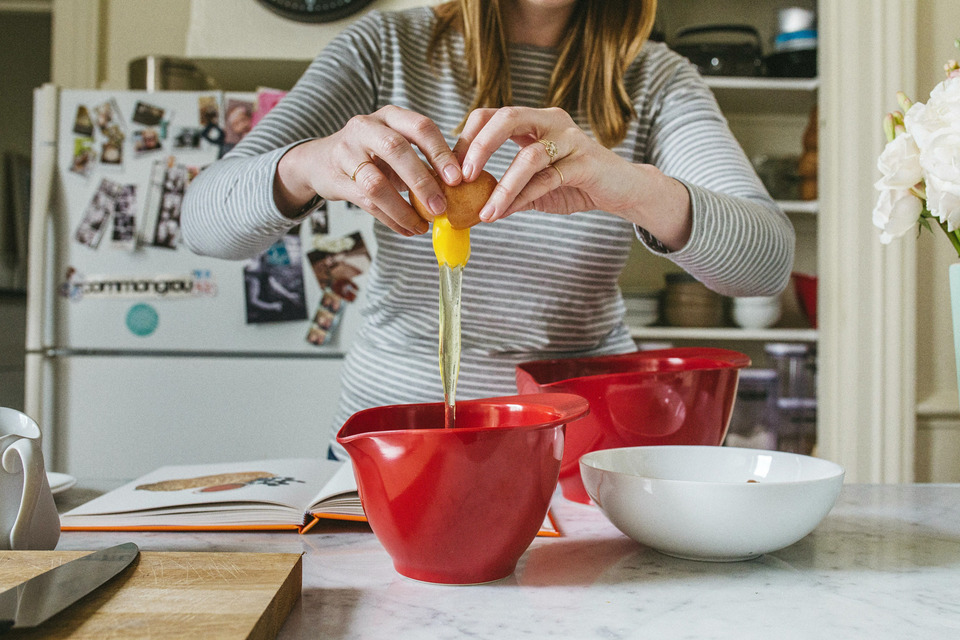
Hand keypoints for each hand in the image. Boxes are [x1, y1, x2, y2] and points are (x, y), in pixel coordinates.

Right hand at [276, 106, 462, 235]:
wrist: (320, 160)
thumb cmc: (371, 154)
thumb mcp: (396, 147)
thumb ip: (423, 161)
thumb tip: (461, 188)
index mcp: (390, 116)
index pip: (420, 127)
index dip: (440, 152)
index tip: (458, 179)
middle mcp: (366, 127)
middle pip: (396, 149)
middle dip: (422, 181)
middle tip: (441, 207)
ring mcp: (347, 152)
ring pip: (375, 182)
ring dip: (403, 209)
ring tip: (422, 226)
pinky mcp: (336, 178)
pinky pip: (366, 202)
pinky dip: (390, 219)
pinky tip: (407, 228)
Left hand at [456, 106, 691, 248]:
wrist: (621, 191)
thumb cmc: (575, 184)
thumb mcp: (535, 187)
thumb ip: (508, 191)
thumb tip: (470, 209)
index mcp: (534, 120)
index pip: (492, 114)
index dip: (468, 137)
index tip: (452, 167)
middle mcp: (551, 121)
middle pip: (508, 117)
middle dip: (480, 146)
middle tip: (460, 176)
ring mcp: (570, 139)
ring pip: (529, 156)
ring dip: (502, 186)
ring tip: (485, 211)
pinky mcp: (585, 163)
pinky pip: (548, 179)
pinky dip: (524, 197)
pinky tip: (506, 212)